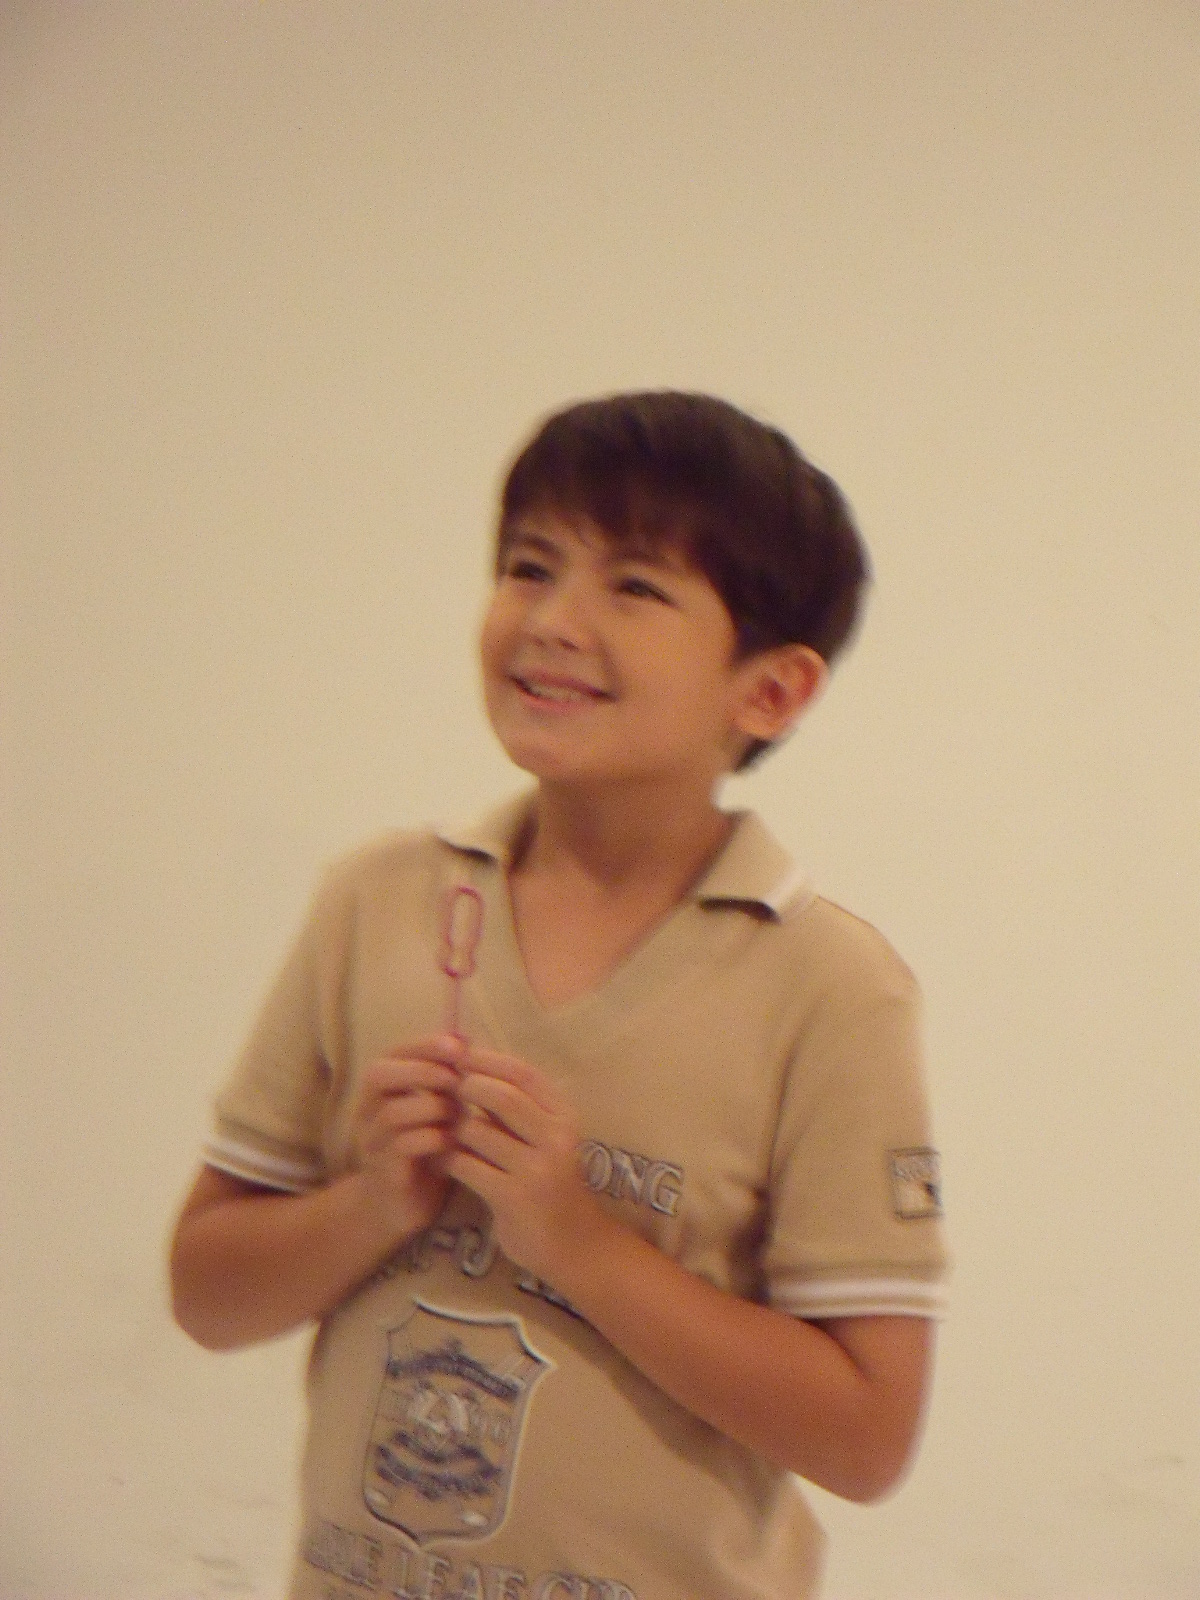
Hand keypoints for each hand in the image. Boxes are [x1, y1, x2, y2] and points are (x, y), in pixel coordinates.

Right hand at [353, 1035, 462, 1243]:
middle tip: (456, 1078)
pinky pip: (403, 1147)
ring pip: (393, 1112)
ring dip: (432, 1108)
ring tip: (458, 1115)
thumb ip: (448, 1079)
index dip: (425, 1045)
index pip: (395, 1052)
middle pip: (379, 1075)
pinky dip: (432, 1139)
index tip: (460, 1046)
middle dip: (422, 1071)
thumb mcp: (438, 1108)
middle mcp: (368, 1111)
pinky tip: (452, 1144)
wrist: (400, 1207)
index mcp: (382, 1089)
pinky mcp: (384, 1172)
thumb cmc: (426, 1147)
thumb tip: (469, 1041)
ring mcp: (372, 1142)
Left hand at [445, 1047, 611, 1284]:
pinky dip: (448, 1160)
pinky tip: (442, 1161)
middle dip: (468, 1088)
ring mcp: (536, 1169)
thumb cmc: (551, 1183)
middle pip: (502, 1096)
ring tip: (441, 1132)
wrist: (573, 1243)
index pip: (523, 1074)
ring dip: (453, 1129)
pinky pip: (467, 1166)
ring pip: (478, 1131)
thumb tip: (471, 1063)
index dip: (488, 1060)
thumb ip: (516, 1108)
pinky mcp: (514, 1197)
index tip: (460, 1057)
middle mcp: (556, 1139)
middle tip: (445, 1093)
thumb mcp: (545, 1139)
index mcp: (564, 1117)